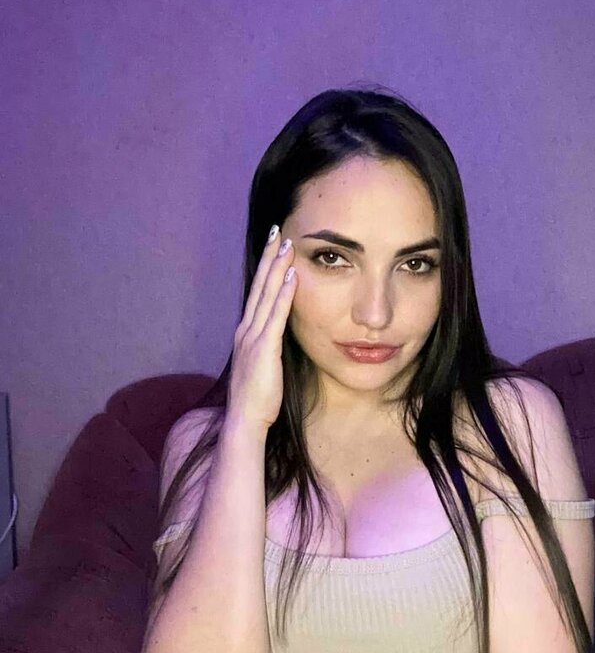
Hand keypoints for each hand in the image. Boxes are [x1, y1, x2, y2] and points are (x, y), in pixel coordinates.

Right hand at [227, 226, 296, 433]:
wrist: (244, 420)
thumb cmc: (256, 399)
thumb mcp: (263, 367)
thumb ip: (268, 348)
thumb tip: (279, 338)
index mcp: (246, 334)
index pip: (257, 293)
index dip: (265, 269)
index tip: (274, 247)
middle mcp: (246, 330)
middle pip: (259, 286)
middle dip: (268, 257)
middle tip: (277, 231)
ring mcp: (253, 337)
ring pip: (266, 294)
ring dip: (276, 268)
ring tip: (286, 244)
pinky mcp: (264, 348)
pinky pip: (275, 315)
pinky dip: (283, 293)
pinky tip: (291, 276)